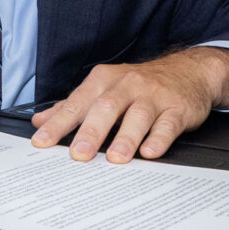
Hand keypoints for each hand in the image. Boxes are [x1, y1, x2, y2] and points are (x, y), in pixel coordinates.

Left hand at [27, 47, 228, 163]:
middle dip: (91, 132)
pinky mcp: (178, 109)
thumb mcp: (104, 88)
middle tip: (79, 155)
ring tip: (116, 158)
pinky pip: (168, 123)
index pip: (77, 103)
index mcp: (104, 81)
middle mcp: (127, 86)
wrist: (189, 71)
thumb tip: (40, 122)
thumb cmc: (139, 85)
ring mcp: (154, 97)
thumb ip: (73, 106)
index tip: (42, 141)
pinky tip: (150, 152)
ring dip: (126, 137)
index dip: (59, 123)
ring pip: (138, 116)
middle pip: (106, 107)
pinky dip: (159, 138)